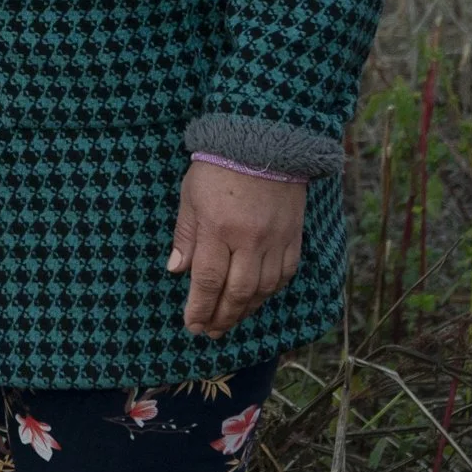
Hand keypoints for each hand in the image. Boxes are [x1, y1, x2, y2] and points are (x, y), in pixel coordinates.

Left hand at [167, 160, 304, 337]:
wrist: (264, 138)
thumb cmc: (219, 163)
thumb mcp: (191, 194)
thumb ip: (186, 234)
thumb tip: (177, 271)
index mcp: (218, 227)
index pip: (207, 280)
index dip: (199, 308)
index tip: (192, 325)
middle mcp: (249, 239)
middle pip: (237, 292)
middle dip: (223, 317)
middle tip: (212, 332)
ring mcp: (275, 239)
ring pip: (263, 289)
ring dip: (246, 310)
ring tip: (231, 319)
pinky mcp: (294, 235)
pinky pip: (285, 274)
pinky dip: (271, 291)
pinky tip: (258, 297)